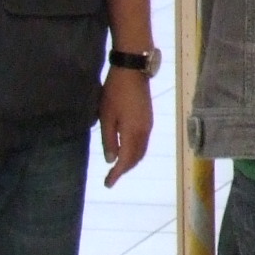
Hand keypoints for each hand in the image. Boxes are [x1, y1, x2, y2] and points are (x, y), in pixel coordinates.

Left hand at [99, 70, 153, 185]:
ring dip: (131, 161)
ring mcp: (148, 125)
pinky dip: (135, 151)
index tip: (107, 184)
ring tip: (118, 166)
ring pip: (142, 151)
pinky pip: (144, 143)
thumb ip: (109, 139)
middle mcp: (144, 132)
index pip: (125, 160)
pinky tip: (126, 149)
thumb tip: (111, 159)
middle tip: (111, 177)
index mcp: (133, 133)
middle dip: (125, 169)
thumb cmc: (115, 92)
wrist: (133, 70)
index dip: (117, 174)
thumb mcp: (106, 116)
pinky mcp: (148, 119)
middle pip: (137, 158)